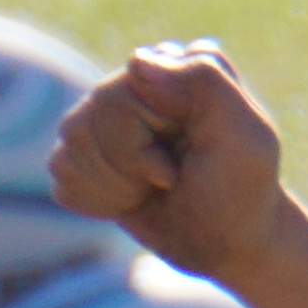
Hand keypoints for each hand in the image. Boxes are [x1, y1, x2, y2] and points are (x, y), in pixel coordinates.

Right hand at [47, 42, 300, 282]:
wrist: (229, 245)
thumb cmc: (241, 191)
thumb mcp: (245, 136)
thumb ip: (204, 83)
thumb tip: (136, 62)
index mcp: (177, 65)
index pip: (131, 80)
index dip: (153, 129)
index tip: (195, 153)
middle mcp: (137, 83)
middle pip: (95, 110)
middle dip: (131, 160)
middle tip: (173, 178)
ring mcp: (107, 117)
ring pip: (72, 140)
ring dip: (116, 182)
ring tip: (156, 189)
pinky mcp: (87, 153)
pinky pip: (61, 172)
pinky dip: (99, 198)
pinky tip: (135, 200)